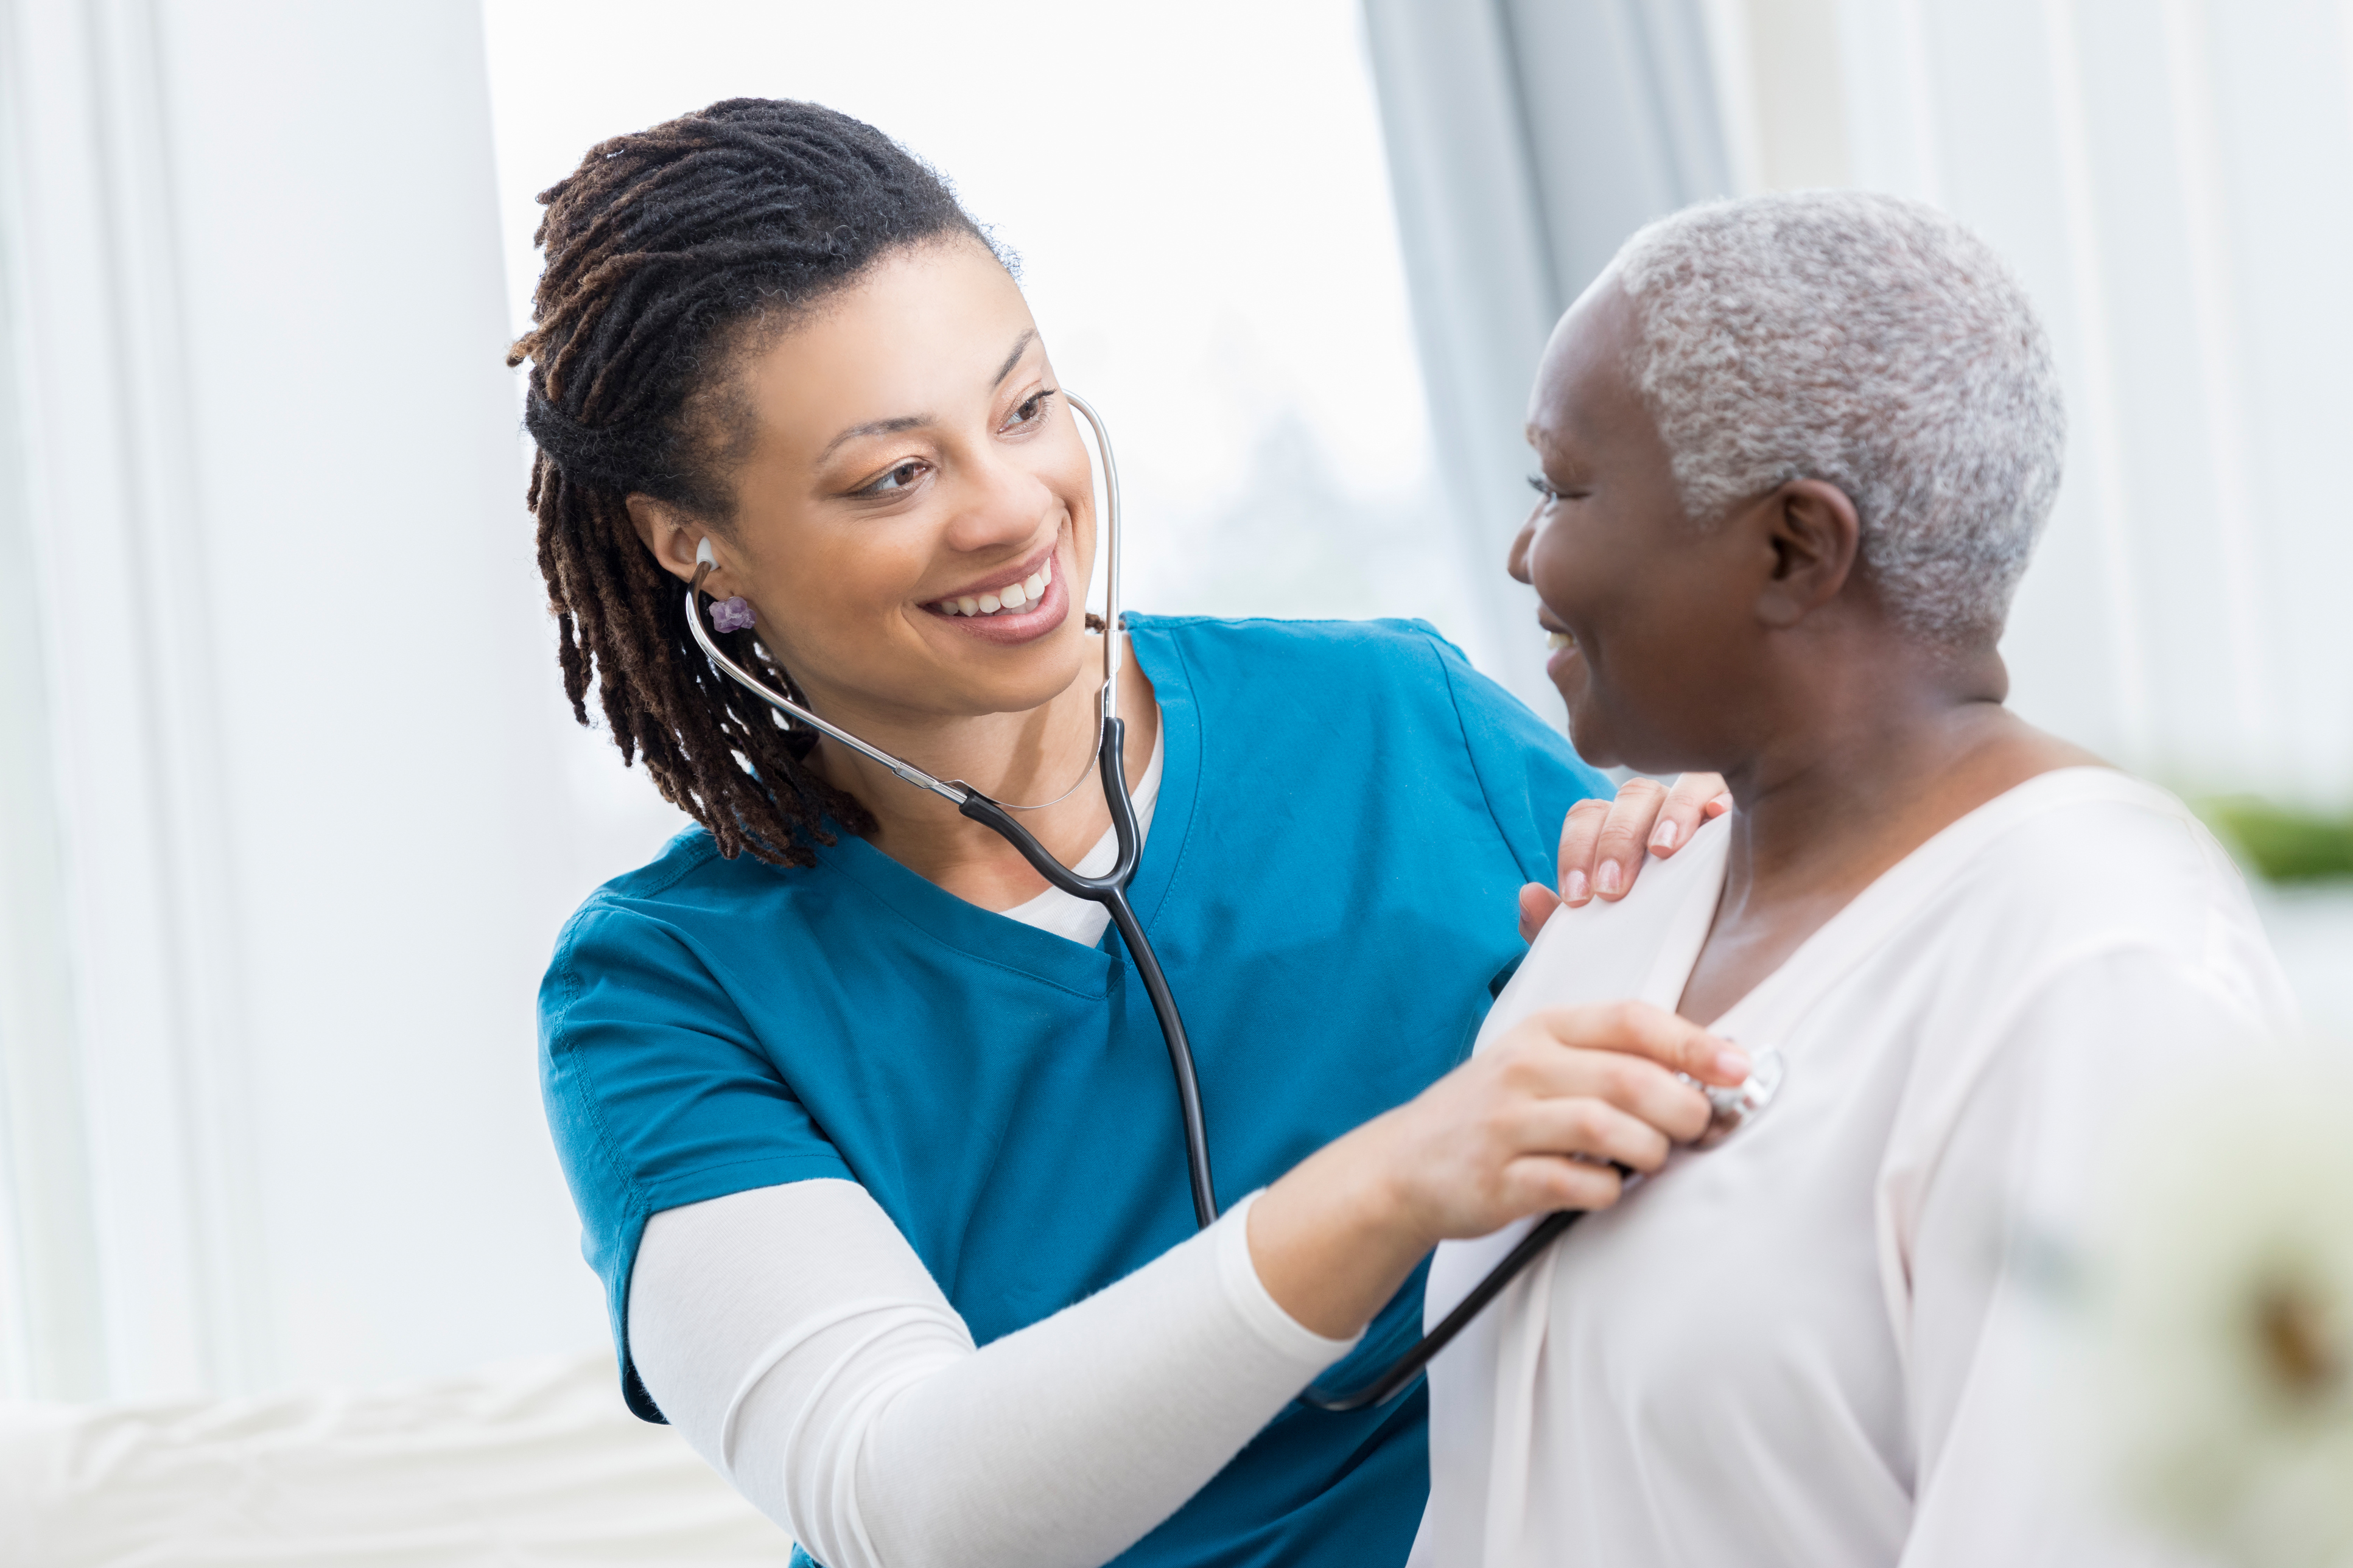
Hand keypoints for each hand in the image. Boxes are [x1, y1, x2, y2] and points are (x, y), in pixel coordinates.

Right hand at [1247, 1002, 1747, 1335]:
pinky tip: (1607, 1188)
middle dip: (1684, 1107)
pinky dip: (1608, 1191)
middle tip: (1701, 1128)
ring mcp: (1507, 1123)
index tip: (1738, 1067)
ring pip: (1607, 1128)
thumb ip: (1609, 1055)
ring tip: (1652, 1160)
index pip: (1630, 1019)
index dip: (1693, 1043)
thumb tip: (1708, 1064)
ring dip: (1650, 1150)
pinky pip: (1576, 1183)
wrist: (1404, 1166)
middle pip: (1629, 1077)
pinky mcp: (1498, 1179)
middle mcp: (1523, 1067)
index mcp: (1542, 1029)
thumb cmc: (1492, 1112)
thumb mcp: (1538, 1061)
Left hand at [1519, 773, 1731, 940]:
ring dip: (1667, 815)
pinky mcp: (1737, 819)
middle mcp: (1654, 814)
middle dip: (1616, 842)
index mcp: (1615, 832)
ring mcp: (1697, 811)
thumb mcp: (1602, 944)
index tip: (1578, 897)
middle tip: (1612, 888)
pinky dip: (1717, 799)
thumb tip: (1528, 894)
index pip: (1587, 817)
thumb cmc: (1650, 948)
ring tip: (1663, 851)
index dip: (1575, 851)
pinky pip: (1723, 791)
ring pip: (1675, 788)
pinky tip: (1719, 818)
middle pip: (1628, 799)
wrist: (1715, 965)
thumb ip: (1555, 925)